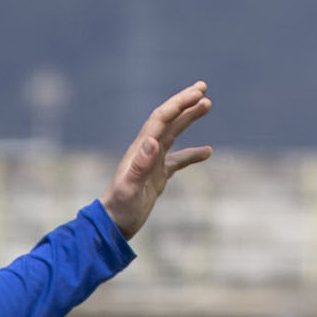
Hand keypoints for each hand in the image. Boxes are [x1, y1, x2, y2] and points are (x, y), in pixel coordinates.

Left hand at [101, 82, 212, 238]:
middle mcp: (145, 152)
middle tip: (203, 88)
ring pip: (173, 135)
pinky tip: (208, 152)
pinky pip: (177, 160)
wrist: (109, 227)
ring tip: (207, 104)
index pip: (161, 119)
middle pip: (167, 121)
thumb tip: (152, 140)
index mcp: (140, 150)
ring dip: (188, 119)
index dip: (179, 104)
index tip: (198, 92)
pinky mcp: (156, 177)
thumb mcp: (129, 189)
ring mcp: (151, 164)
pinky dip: (192, 154)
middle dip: (184, 103)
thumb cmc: (118, 210)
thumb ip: (139, 166)